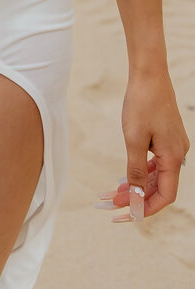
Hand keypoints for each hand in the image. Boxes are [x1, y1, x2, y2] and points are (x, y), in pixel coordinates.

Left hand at [99, 67, 188, 219]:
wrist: (149, 73)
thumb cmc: (141, 103)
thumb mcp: (134, 138)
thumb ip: (136, 169)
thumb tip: (136, 196)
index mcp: (174, 158)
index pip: (165, 196)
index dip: (146, 209)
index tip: (126, 215)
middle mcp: (178, 155)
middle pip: (158, 188)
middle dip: (136, 199)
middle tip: (110, 204)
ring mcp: (173, 146)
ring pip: (155, 176)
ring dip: (136, 186)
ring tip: (112, 193)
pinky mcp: (166, 138)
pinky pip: (155, 163)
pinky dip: (140, 172)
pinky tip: (125, 177)